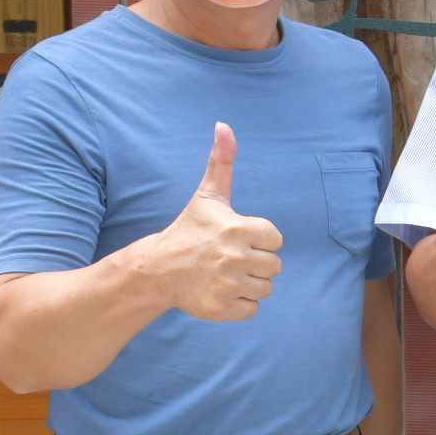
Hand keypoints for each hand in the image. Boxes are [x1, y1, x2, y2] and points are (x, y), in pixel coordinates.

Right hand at [160, 122, 285, 321]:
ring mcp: (230, 284)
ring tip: (226, 273)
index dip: (259, 239)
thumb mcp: (208, 195)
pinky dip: (241, 303)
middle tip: (229, 258)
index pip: (276, 239)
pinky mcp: (224, 308)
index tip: (235, 238)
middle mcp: (236, 257)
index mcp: (239, 228)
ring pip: (266, 288)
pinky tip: (222, 290)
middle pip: (274, 266)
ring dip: (249, 283)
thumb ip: (222, 161)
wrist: (160, 269)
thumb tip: (224, 125)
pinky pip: (253, 309)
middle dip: (256, 262)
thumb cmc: (190, 230)